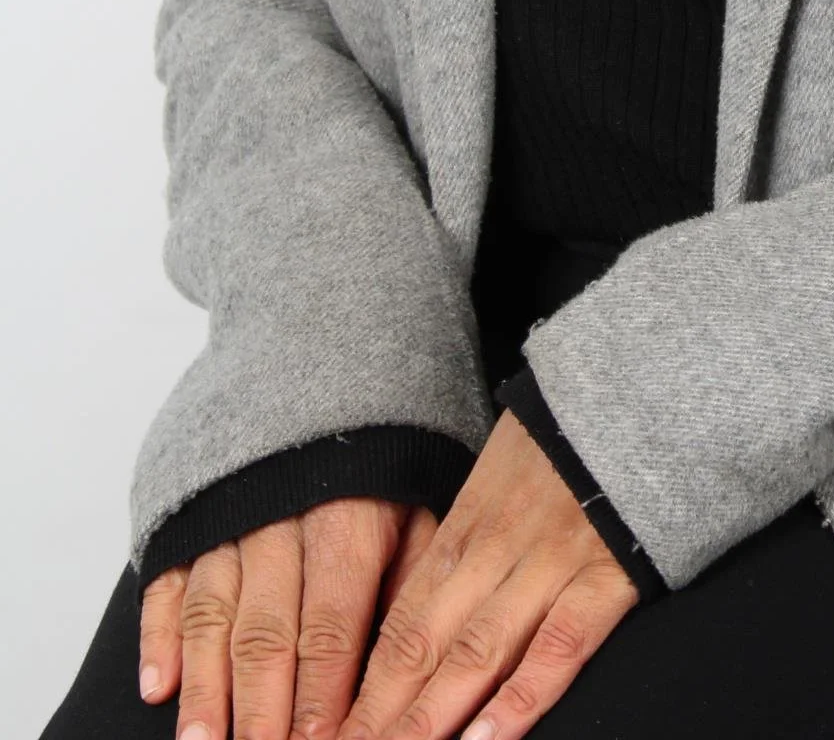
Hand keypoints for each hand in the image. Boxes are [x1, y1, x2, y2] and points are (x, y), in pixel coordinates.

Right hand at [138, 495, 439, 739]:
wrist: (321, 386)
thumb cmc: (376, 472)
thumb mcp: (415, 512)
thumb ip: (410, 583)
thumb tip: (408, 663)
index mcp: (346, 521)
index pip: (332, 624)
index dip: (323, 692)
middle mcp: (281, 523)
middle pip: (267, 630)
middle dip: (262, 707)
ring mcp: (228, 522)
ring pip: (212, 615)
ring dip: (205, 688)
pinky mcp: (189, 524)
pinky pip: (166, 583)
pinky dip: (158, 636)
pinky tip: (158, 685)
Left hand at [337, 408, 639, 739]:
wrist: (646, 390)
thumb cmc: (573, 432)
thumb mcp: (504, 465)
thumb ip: (470, 530)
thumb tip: (429, 587)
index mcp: (469, 523)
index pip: (401, 620)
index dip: (364, 686)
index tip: (336, 734)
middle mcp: (498, 548)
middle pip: (424, 647)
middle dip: (382, 717)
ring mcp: (552, 564)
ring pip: (478, 654)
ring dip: (431, 720)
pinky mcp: (608, 576)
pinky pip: (558, 645)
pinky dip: (521, 698)